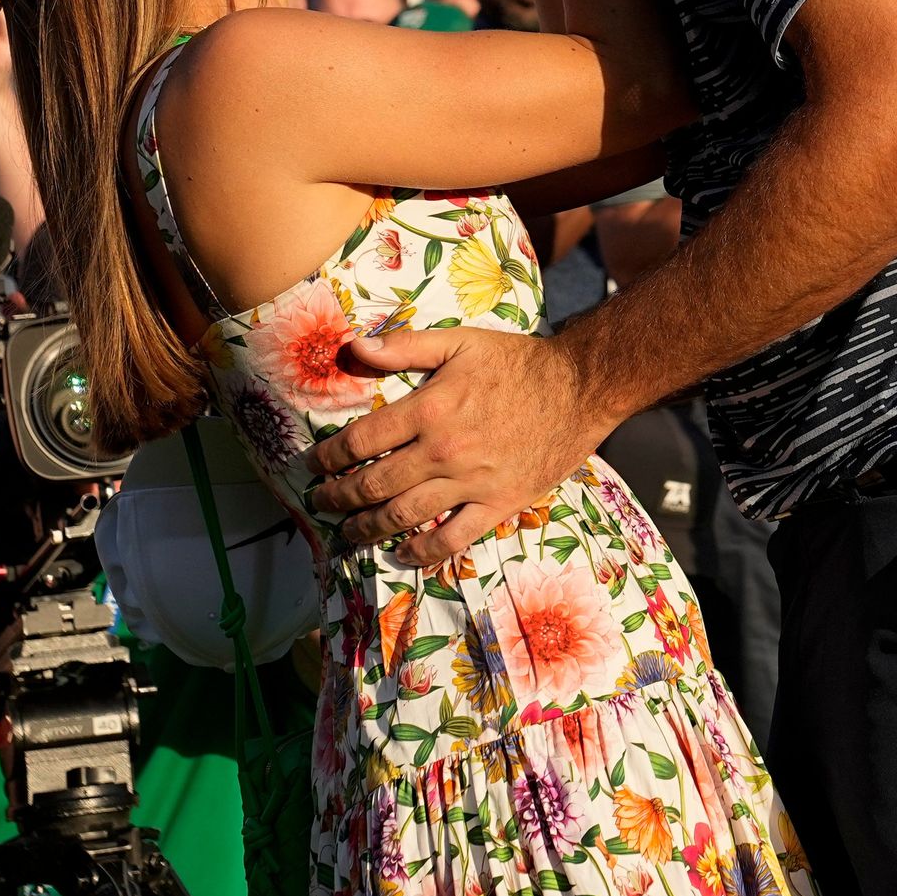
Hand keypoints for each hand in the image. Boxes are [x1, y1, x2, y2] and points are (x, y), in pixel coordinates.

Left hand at [303, 327, 607, 564]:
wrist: (580, 387)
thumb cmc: (518, 362)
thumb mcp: (460, 343)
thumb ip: (405, 347)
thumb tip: (352, 348)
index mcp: (429, 410)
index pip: (361, 442)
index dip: (330, 457)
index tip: (316, 464)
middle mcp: (443, 452)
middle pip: (373, 485)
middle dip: (338, 497)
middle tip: (322, 500)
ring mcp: (471, 483)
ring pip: (403, 516)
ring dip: (367, 527)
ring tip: (348, 530)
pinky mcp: (498, 504)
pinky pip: (452, 538)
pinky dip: (421, 552)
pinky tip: (402, 552)